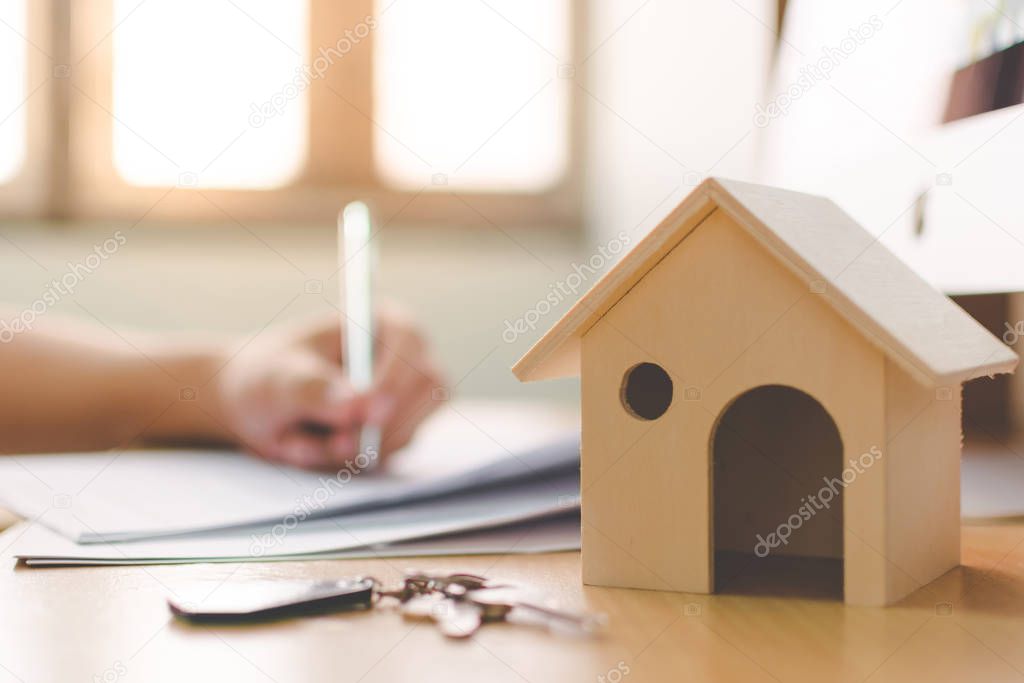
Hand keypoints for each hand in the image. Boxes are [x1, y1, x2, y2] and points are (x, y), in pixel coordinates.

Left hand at [215, 307, 443, 469]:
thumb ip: (315, 389)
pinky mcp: (394, 434)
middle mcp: (403, 359)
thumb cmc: (265, 376)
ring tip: (298, 441)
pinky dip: (345, 461)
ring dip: (353, 447)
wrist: (254, 408)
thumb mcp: (278, 380)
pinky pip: (386, 456)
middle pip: (428, 390)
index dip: (396, 377)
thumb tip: (357, 405)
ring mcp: (403, 399)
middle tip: (338, 444)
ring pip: (407, 430)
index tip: (370, 411)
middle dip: (384, 424)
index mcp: (382, 323)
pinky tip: (310, 448)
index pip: (410, 343)